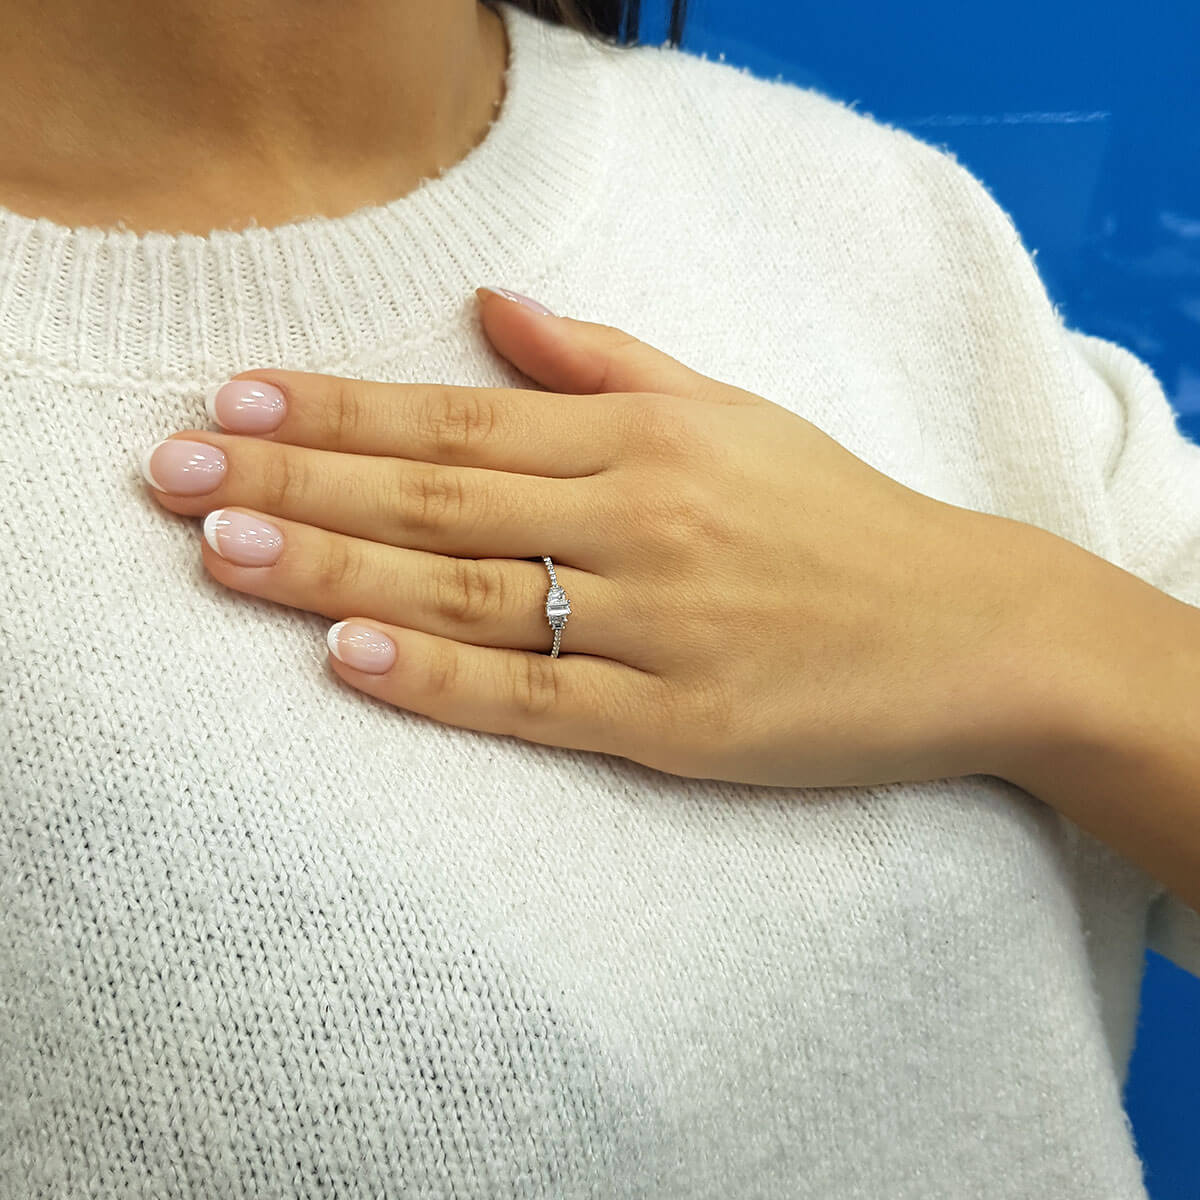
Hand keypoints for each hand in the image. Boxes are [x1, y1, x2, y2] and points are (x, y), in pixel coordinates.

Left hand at [141, 286, 1037, 787]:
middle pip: (437, 497)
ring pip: (466, 593)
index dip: (338, 408)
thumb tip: (494, 306)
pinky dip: (441, 679)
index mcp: (646, 441)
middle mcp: (640, 522)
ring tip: (220, 550)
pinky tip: (351, 657)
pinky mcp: (679, 724)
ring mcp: (656, 627)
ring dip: (334, 569)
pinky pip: (538, 698)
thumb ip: (606, 362)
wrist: (968, 627)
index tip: (234, 398)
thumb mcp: (732, 413)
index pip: (458, 416)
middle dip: (296, 481)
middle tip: (174, 472)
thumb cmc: (839, 516)